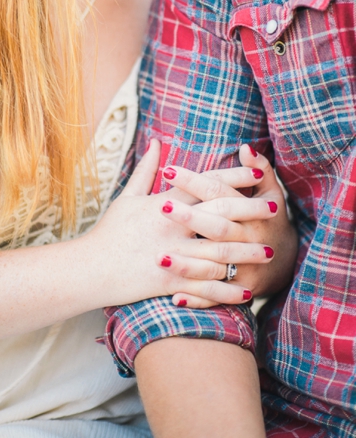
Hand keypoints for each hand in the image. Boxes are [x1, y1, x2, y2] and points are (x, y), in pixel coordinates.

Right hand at [90, 140, 268, 307]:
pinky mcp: (169, 282)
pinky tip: (245, 290)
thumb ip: (146, 170)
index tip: (257, 174)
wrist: (90, 268)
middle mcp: (170, 227)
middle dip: (250, 210)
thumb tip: (158, 142)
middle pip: (219, 213)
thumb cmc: (108, 232)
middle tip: (274, 209)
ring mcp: (171, 254)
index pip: (203, 184)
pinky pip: (205, 286)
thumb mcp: (126, 197)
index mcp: (161, 204)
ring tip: (269, 251)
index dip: (232, 178)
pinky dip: (227, 289)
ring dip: (247, 253)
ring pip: (219, 252)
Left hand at [160, 144, 296, 307]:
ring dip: (187, 263)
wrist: (285, 261)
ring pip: (213, 264)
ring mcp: (243, 266)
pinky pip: (215, 296)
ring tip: (159, 256)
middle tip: (160, 207)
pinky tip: (173, 297)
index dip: (194, 181)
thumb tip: (245, 147)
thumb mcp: (270, 193)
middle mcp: (247, 239)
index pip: (218, 191)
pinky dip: (196, 298)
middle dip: (189, 217)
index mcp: (249, 211)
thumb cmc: (267, 219)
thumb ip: (258, 170)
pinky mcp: (238, 289)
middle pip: (215, 226)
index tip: (168, 170)